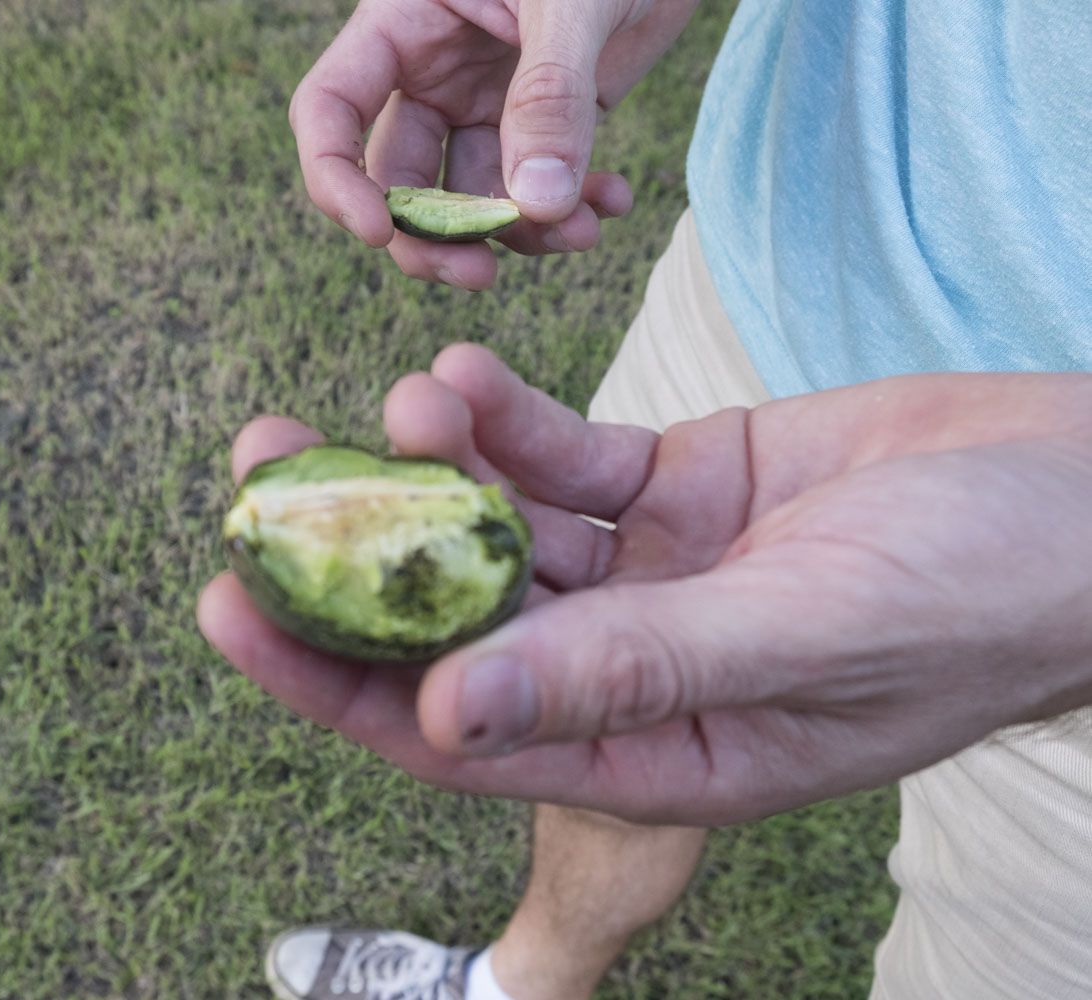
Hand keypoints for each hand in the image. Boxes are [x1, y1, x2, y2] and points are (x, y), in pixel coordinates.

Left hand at [199, 344, 1091, 825]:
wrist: (1080, 493)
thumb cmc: (977, 595)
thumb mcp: (799, 635)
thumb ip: (629, 672)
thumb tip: (448, 714)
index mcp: (653, 752)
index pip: (459, 731)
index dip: (338, 676)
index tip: (234, 604)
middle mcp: (629, 670)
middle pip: (455, 622)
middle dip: (354, 555)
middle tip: (256, 481)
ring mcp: (646, 575)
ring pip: (498, 529)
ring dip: (427, 470)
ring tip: (376, 408)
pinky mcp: (669, 487)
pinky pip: (563, 457)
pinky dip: (508, 421)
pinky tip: (458, 381)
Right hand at [290, 0, 700, 287]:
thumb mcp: (572, 2)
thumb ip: (549, 95)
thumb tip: (534, 205)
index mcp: (404, 22)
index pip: (330, 108)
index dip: (336, 178)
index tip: (378, 233)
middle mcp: (431, 71)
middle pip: (398, 180)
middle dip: (434, 238)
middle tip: (480, 276)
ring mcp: (485, 103)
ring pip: (473, 200)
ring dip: (521, 234)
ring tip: (583, 233)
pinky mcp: (541, 128)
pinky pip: (536, 191)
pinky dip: (572, 212)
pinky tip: (613, 201)